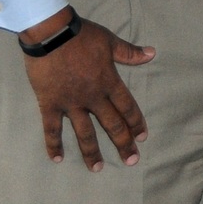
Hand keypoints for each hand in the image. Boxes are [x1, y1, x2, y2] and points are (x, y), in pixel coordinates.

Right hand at [19, 10, 155, 169]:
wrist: (51, 34)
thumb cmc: (82, 36)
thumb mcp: (109, 42)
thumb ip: (129, 53)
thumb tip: (152, 53)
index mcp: (109, 82)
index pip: (127, 107)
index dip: (136, 123)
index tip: (142, 137)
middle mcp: (93, 97)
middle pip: (112, 124)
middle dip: (123, 144)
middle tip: (131, 161)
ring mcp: (72, 103)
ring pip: (85, 132)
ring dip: (92, 152)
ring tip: (98, 169)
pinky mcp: (50, 104)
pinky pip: (52, 128)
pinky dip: (53, 144)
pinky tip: (57, 159)